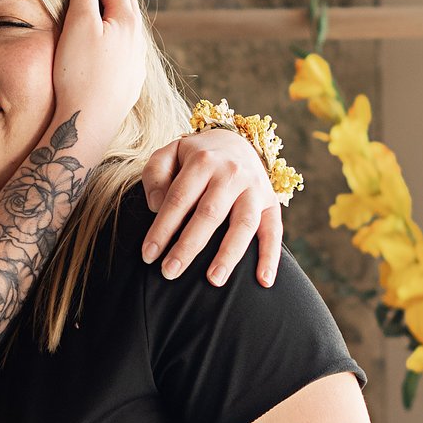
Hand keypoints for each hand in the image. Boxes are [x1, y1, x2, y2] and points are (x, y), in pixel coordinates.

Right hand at [49, 0, 148, 155]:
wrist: (90, 122)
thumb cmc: (80, 74)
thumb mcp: (79, 26)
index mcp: (126, 20)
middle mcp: (137, 39)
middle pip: (125, 0)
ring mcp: (136, 61)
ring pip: (129, 24)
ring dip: (118, 6)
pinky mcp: (130, 81)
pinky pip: (127, 45)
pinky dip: (118, 30)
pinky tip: (113, 37)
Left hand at [140, 130, 284, 286]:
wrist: (236, 142)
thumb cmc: (195, 157)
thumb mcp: (169, 154)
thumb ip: (156, 175)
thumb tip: (156, 206)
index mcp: (203, 160)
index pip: (178, 198)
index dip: (162, 228)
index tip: (148, 255)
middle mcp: (231, 173)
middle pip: (209, 213)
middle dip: (188, 246)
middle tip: (170, 273)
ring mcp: (255, 188)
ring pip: (243, 224)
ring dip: (229, 254)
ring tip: (214, 280)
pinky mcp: (271, 202)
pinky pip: (274, 231)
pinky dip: (271, 256)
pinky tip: (264, 280)